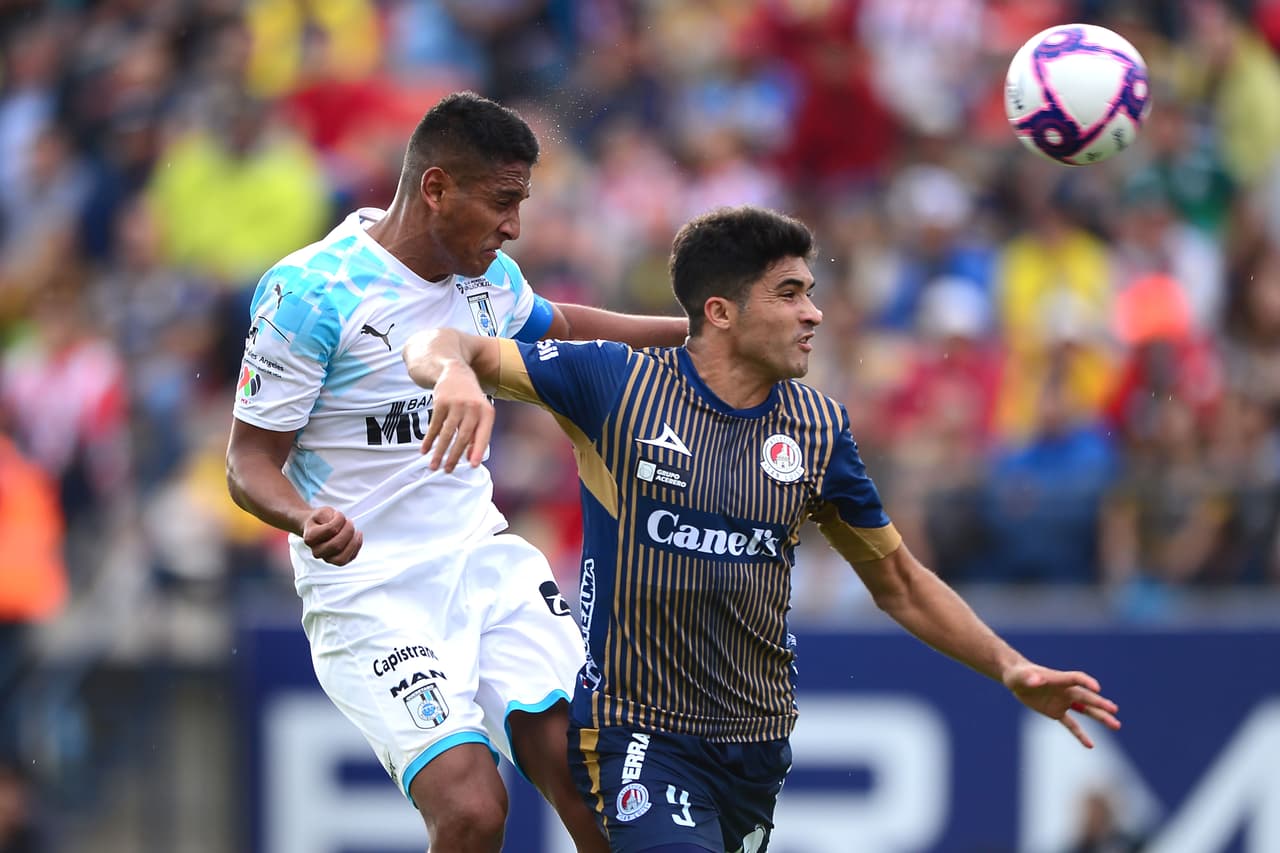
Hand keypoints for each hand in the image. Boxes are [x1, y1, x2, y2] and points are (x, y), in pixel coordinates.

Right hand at [302, 506, 362, 565]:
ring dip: (353, 543)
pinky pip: (350, 558)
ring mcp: (326, 558)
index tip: (339, 514)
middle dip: (348, 531)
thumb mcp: (323, 512)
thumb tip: (340, 522)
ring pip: (341, 559)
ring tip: (356, 532)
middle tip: (350, 522)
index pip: (330, 530)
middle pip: (336, 545)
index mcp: (310, 537)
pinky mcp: (338, 561)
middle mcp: (316, 551)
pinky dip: (357, 546)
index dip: (339, 520)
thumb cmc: (321, 520)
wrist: (317, 527)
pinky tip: (357, 536)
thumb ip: (329, 516)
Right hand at [419, 367, 493, 472]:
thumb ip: (478, 435)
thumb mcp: (480, 414)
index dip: (478, 451)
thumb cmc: (471, 400)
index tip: (472, 466)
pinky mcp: (440, 401)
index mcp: (487, 412)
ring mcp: (456, 404)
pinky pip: (434, 425)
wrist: (455, 373)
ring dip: (439, 451)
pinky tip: (424, 450)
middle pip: (463, 437)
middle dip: (454, 456)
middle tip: (447, 471)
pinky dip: (429, 439)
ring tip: (434, 466)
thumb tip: (472, 459)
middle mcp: (473, 407)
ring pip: (447, 433)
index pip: (483, 435)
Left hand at [1003, 662, 1120, 748]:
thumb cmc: (1018, 674)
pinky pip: (1071, 725)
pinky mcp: (1056, 712)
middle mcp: (1064, 690)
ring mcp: (1062, 702)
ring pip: (1085, 711)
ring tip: (1116, 725)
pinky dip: (1080, 734)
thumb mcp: (1020, 676)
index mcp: (1058, 679)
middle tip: (1114, 710)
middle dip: (1099, 704)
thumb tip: (1036, 680)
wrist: (1017, 679)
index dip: (1086, 682)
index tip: (1097, 688)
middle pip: (1086, 697)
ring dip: (1100, 717)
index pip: (1076, 679)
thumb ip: (1029, 678)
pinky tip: (1091, 746)